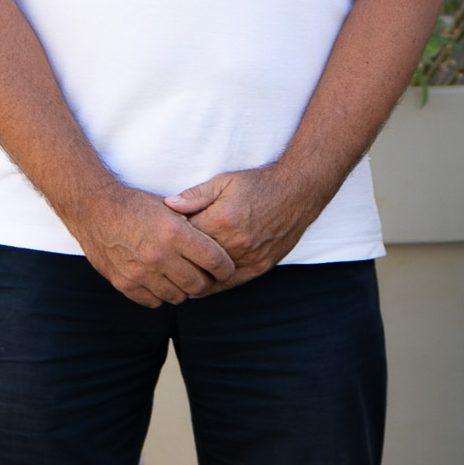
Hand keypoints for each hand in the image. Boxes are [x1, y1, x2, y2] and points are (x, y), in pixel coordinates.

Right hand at [71, 182, 235, 307]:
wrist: (94, 208)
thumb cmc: (136, 205)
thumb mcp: (170, 207)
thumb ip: (193, 227)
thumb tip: (218, 246)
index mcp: (176, 233)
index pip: (215, 261)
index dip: (225, 268)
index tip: (225, 268)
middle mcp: (160, 255)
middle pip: (198, 285)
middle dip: (206, 282)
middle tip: (204, 276)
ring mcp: (141, 272)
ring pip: (177, 297)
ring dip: (182, 289)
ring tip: (180, 277)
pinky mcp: (124, 283)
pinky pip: (153, 302)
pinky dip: (160, 295)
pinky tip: (159, 281)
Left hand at [164, 166, 323, 292]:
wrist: (298, 191)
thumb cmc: (259, 184)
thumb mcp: (224, 181)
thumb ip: (195, 195)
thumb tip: (168, 205)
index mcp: (221, 221)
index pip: (184, 240)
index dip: (172, 238)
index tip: (165, 236)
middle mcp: (234, 244)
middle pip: (194, 262)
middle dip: (180, 259)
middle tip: (169, 256)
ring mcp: (248, 259)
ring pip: (210, 278)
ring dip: (196, 274)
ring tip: (183, 268)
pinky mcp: (259, 268)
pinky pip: (229, 283)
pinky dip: (214, 281)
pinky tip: (204, 276)